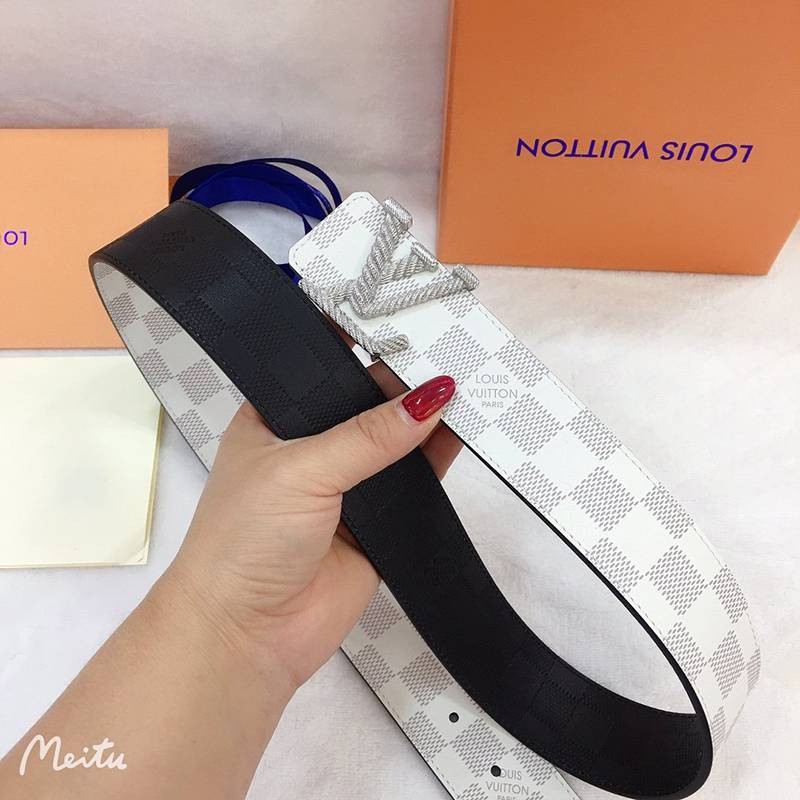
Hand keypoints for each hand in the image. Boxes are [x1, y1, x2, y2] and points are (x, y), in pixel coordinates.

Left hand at [167, 367, 458, 690]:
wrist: (246, 636)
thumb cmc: (245, 539)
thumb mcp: (302, 470)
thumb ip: (368, 436)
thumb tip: (432, 397)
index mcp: (276, 420)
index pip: (325, 368)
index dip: (362, 344)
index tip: (406, 317)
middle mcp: (313, 448)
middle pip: (368, 404)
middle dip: (405, 381)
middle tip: (453, 344)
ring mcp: (347, 486)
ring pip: (397, 443)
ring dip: (428, 419)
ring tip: (471, 381)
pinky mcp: (379, 524)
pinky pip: (416, 486)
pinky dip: (439, 462)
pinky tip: (465, 434)